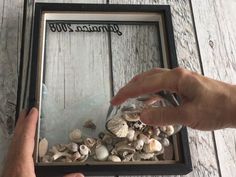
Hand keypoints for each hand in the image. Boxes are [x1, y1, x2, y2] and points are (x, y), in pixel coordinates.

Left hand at [2, 108, 83, 176]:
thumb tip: (79, 175)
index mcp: (21, 166)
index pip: (26, 139)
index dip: (29, 124)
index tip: (32, 111)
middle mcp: (13, 165)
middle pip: (16, 139)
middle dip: (21, 124)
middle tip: (25, 111)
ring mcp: (9, 169)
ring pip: (13, 145)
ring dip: (19, 132)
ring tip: (24, 123)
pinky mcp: (10, 172)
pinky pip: (13, 152)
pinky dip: (18, 143)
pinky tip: (22, 146)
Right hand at [111, 68, 235, 129]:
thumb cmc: (218, 108)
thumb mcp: (188, 116)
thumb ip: (163, 115)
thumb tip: (142, 116)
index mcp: (176, 78)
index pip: (144, 84)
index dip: (127, 92)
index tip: (116, 100)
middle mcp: (176, 75)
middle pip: (146, 78)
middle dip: (130, 88)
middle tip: (118, 99)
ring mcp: (180, 79)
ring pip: (153, 80)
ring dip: (140, 89)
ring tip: (129, 99)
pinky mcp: (183, 85)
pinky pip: (162, 86)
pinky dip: (151, 94)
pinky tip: (149, 102)